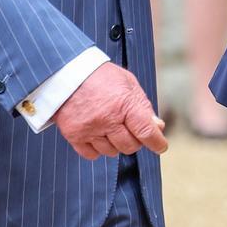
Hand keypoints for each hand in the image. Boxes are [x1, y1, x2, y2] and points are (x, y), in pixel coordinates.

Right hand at [53, 61, 167, 160]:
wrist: (66, 72)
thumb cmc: (100, 76)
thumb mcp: (127, 83)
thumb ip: (143, 106)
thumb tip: (158, 127)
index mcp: (124, 103)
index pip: (146, 132)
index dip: (157, 143)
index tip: (160, 146)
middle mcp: (107, 119)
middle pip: (130, 146)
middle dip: (134, 140)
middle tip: (128, 128)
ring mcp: (89, 129)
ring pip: (111, 152)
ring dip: (114, 143)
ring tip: (109, 127)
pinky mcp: (74, 135)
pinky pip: (92, 154)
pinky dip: (97, 148)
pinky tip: (97, 134)